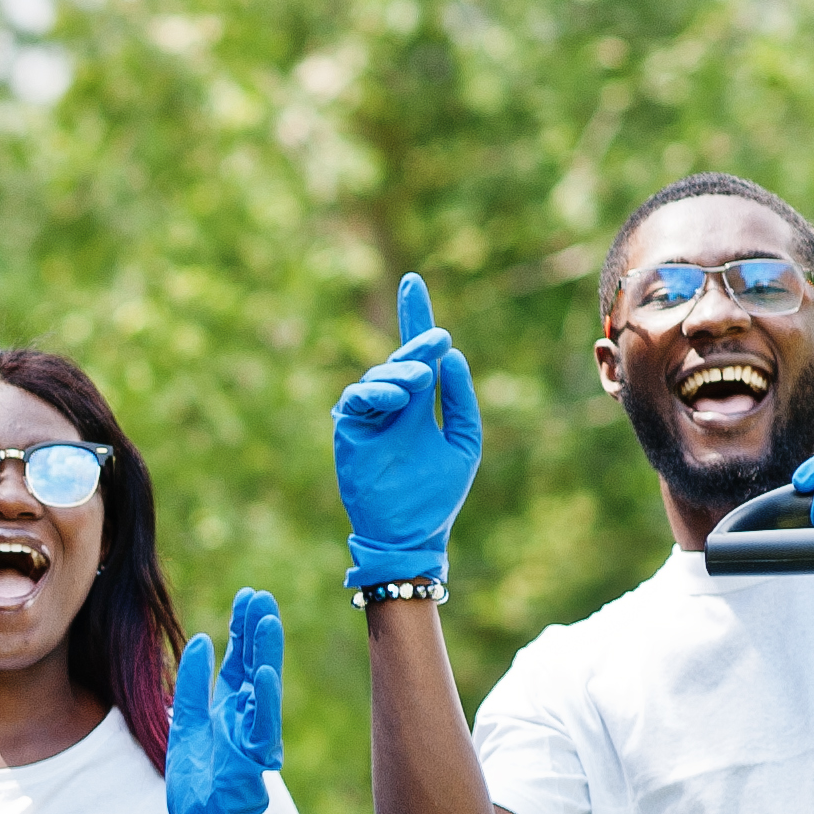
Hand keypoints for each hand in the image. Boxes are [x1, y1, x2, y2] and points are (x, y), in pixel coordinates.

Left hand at [168, 589, 284, 813]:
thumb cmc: (198, 788)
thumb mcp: (185, 725)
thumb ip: (192, 686)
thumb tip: (197, 641)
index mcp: (230, 713)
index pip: (239, 662)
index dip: (243, 630)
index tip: (248, 596)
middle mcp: (246, 722)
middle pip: (252, 668)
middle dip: (256, 632)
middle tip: (260, 595)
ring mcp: (252, 742)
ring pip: (261, 691)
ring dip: (265, 654)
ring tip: (267, 619)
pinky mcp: (252, 766)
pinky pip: (261, 729)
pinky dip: (263, 701)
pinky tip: (264, 673)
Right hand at [332, 272, 481, 587]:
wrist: (410, 533)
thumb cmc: (437, 494)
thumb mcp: (463, 441)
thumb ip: (460, 400)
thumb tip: (452, 357)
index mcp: (419, 403)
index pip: (417, 352)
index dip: (414, 316)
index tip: (412, 280)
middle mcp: (392, 404)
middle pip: (400, 358)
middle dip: (418, 346)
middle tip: (438, 341)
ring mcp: (369, 416)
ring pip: (380, 375)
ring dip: (402, 372)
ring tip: (420, 382)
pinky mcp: (349, 429)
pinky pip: (357, 398)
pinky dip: (376, 392)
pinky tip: (397, 398)